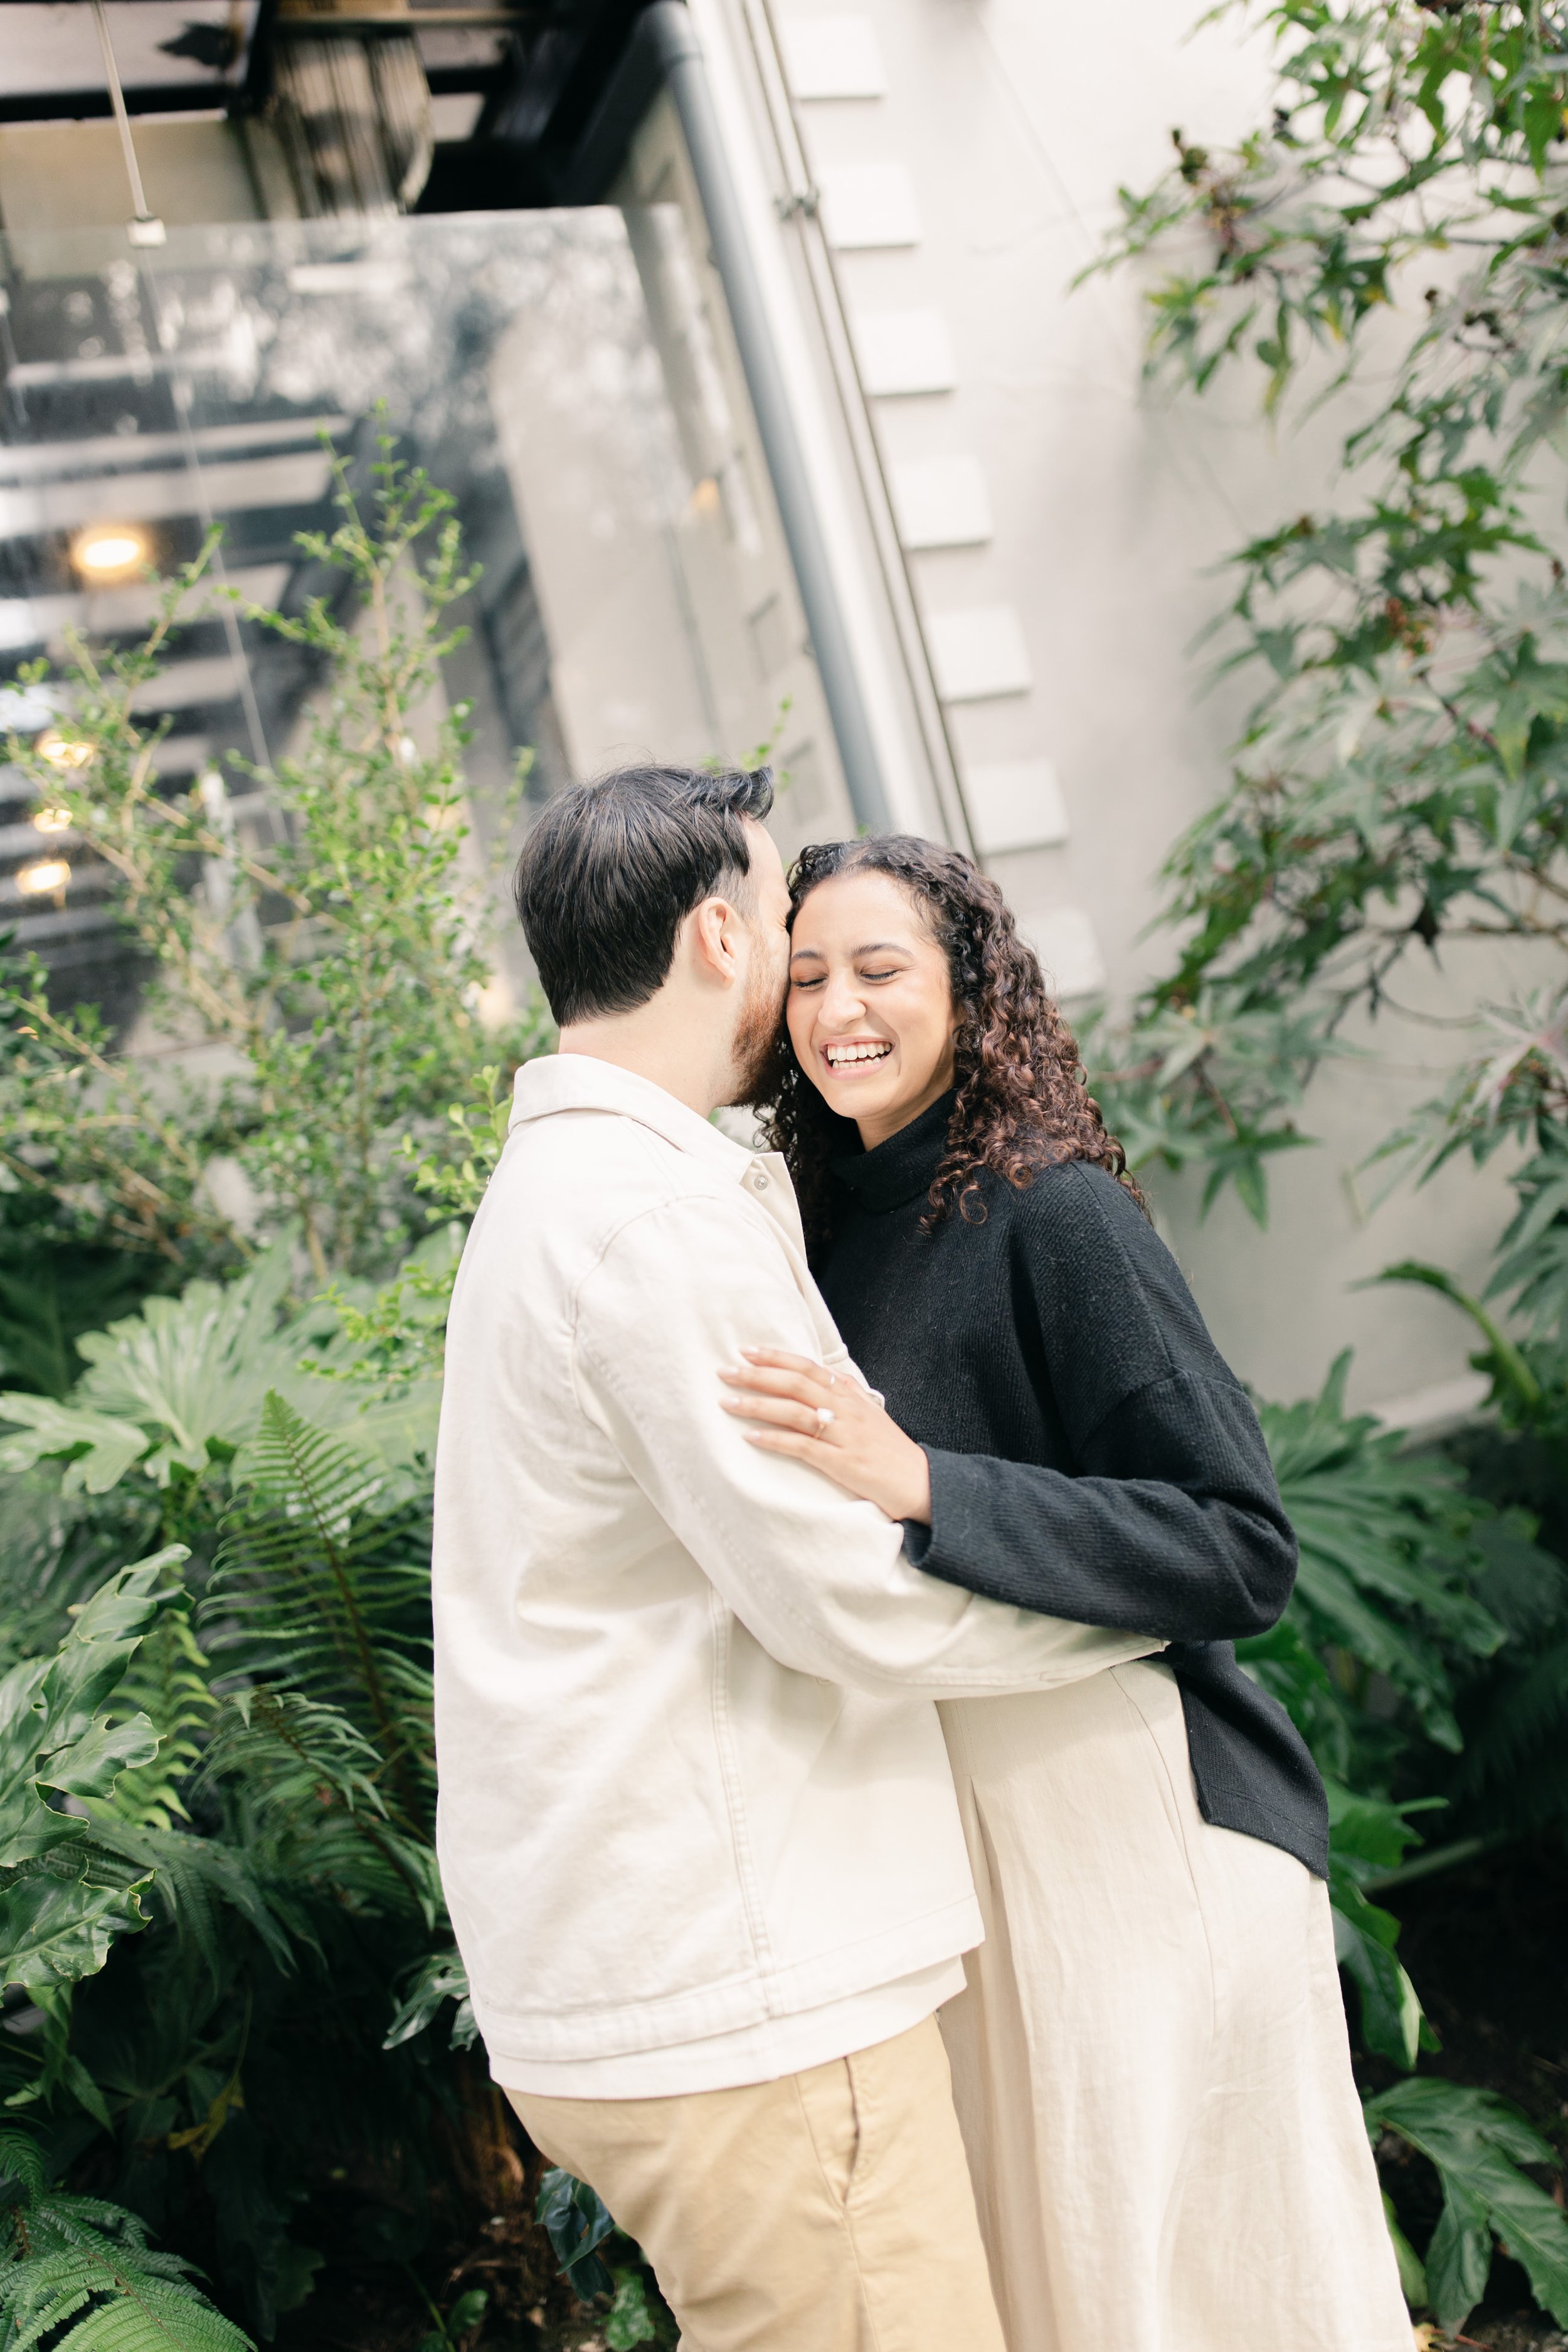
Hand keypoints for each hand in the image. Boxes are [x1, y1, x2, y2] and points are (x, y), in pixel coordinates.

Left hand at [719, 1348, 932, 1523]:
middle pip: (796, 1383)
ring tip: (728, 1402)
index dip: (776, 1357)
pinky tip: (751, 1437)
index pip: (809, 1367)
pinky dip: (774, 1440)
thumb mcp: (871, 1414)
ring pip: (795, 1411)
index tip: (747, 1350)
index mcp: (852, 1395)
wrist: (922, 1484)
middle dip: (758, 1375)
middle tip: (725, 1371)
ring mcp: (845, 1435)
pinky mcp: (842, 1462)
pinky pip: (802, 1446)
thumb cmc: (891, 1451)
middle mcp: (847, 1409)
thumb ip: (846, 1393)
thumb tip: (821, 1374)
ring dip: (758, 1405)